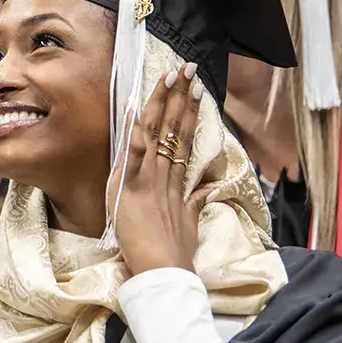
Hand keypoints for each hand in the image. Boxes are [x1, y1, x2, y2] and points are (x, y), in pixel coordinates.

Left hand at [113, 62, 212, 275]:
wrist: (166, 274)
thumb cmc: (174, 253)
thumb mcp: (188, 223)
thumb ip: (196, 202)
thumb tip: (209, 188)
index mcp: (177, 181)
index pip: (185, 137)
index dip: (189, 110)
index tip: (195, 87)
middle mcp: (166, 175)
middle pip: (176, 128)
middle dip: (181, 96)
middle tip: (187, 68)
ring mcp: (150, 180)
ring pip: (158, 134)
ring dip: (163, 103)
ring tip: (171, 77)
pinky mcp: (131, 189)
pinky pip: (133, 156)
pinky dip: (135, 133)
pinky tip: (137, 110)